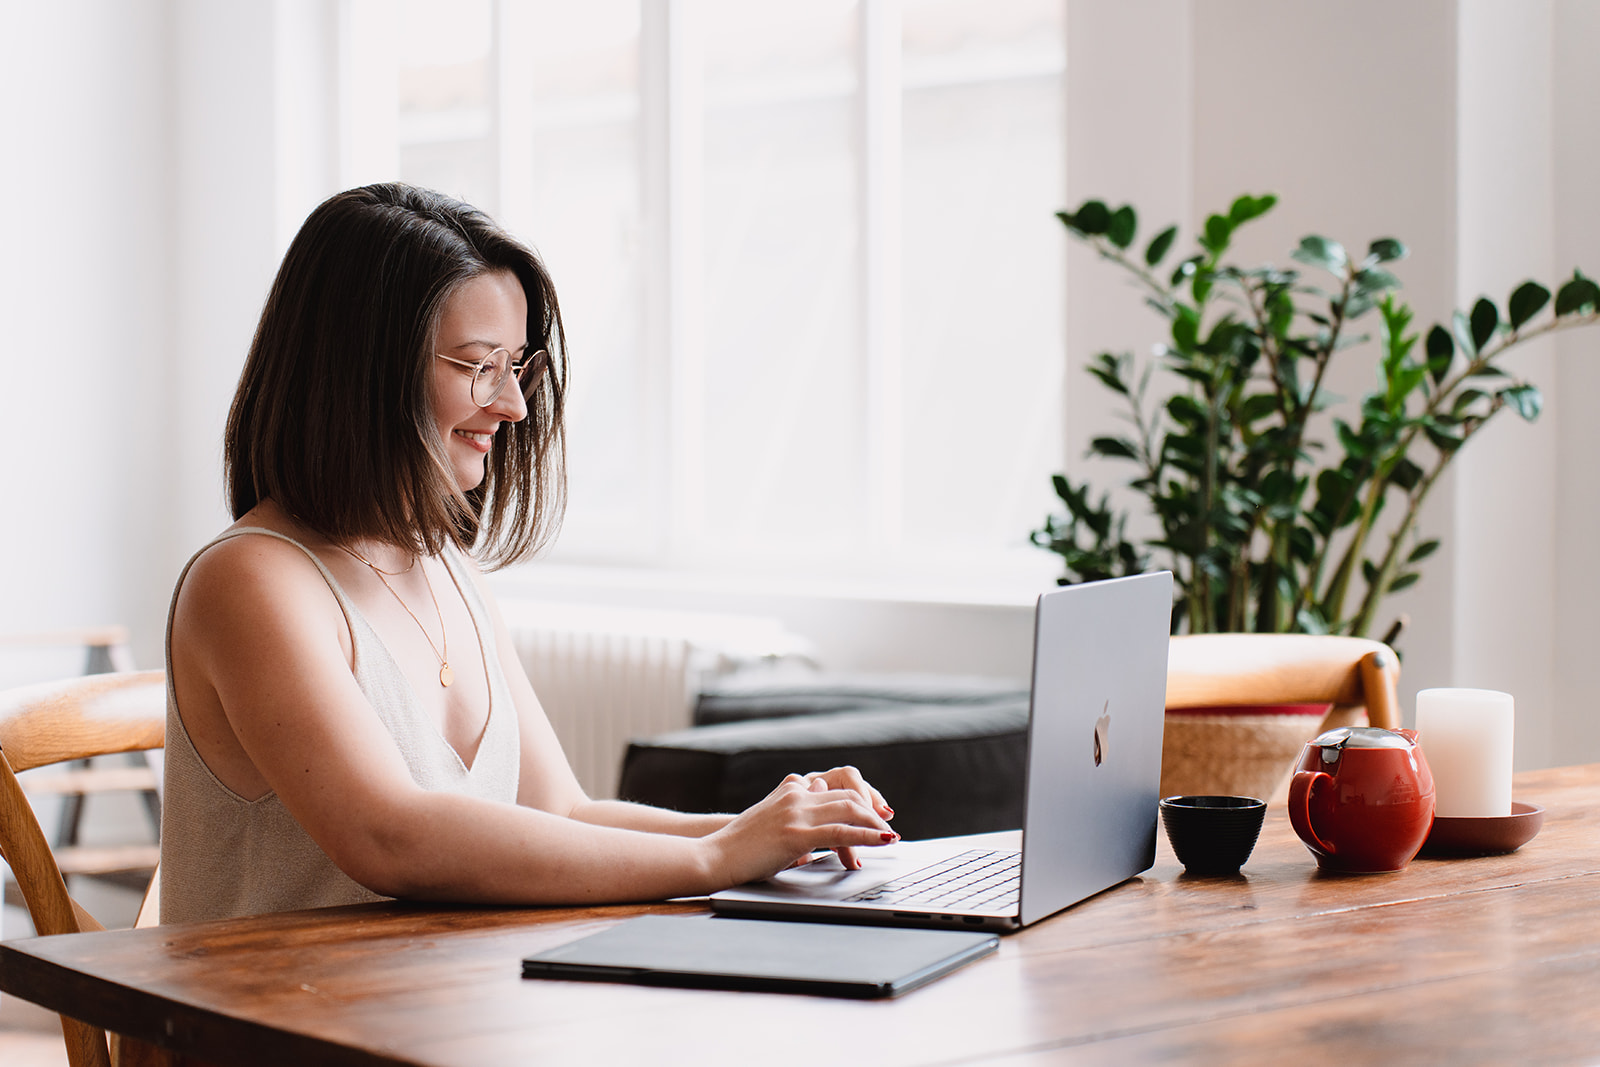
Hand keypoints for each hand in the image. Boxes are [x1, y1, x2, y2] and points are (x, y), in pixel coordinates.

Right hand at [704, 770, 897, 887]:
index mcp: (790, 790)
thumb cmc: (739, 847)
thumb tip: (823, 831)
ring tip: (890, 837)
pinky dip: (868, 836)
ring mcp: (796, 812)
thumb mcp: (771, 824)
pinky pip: (842, 832)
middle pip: (848, 794)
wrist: (713, 856)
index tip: (875, 814)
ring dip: (875, 823)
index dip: (860, 799)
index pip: (836, 786)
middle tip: (886, 828)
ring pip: (850, 809)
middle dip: (872, 810)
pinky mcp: (796, 834)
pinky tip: (883, 841)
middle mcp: (795, 795)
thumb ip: (796, 819)